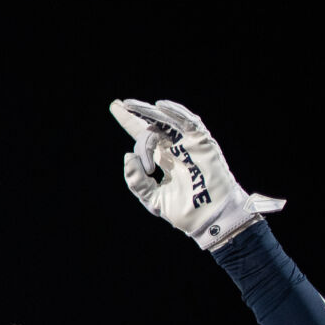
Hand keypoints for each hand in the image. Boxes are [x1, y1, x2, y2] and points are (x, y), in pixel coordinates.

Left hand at [109, 98, 284, 249]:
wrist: (209, 220)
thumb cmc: (184, 212)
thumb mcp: (151, 198)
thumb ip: (136, 180)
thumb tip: (128, 154)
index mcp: (163, 160)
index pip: (143, 137)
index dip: (130, 122)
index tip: (115, 107)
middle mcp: (175, 149)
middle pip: (153, 125)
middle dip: (136, 114)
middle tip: (120, 104)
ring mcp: (189, 145)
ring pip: (168, 121)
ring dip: (150, 112)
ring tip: (131, 106)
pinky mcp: (203, 143)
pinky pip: (190, 122)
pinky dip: (176, 113)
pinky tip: (160, 106)